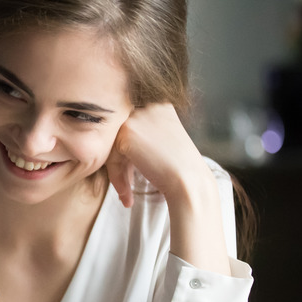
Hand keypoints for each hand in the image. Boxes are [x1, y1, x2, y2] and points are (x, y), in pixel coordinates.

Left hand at [106, 103, 230, 273]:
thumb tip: (119, 139)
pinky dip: (115, 175)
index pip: (129, 126)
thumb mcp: (164, 150)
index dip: (128, 155)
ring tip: (126, 194)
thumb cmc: (181, 178)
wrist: (192, 190)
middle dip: (118, 164)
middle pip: (118, 134)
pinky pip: (109, 152)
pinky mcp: (129, 132)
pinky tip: (126, 196)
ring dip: (117, 172)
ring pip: (112, 144)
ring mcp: (141, 117)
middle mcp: (153, 106)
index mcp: (163, 105)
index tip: (135, 178)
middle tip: (125, 190)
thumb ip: (146, 137)